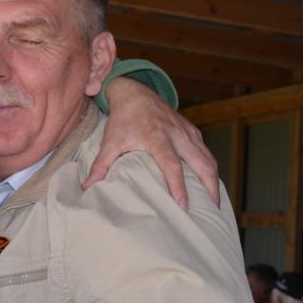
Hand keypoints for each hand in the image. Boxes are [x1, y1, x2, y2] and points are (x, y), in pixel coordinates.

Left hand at [87, 77, 219, 208]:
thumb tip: (88, 187)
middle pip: (201, 162)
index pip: (172, 166)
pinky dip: (211, 168)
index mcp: (157, 138)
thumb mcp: (110, 141)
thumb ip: (100, 165)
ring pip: (208, 158)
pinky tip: (210, 183)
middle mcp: (177, 135)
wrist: (134, 91)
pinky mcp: (192, 131)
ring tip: (215, 202)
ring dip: (214, 180)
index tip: (183, 206)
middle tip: (212, 210)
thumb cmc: (123, 119)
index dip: (179, 186)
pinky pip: (206, 151)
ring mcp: (187, 132)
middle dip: (209, 186)